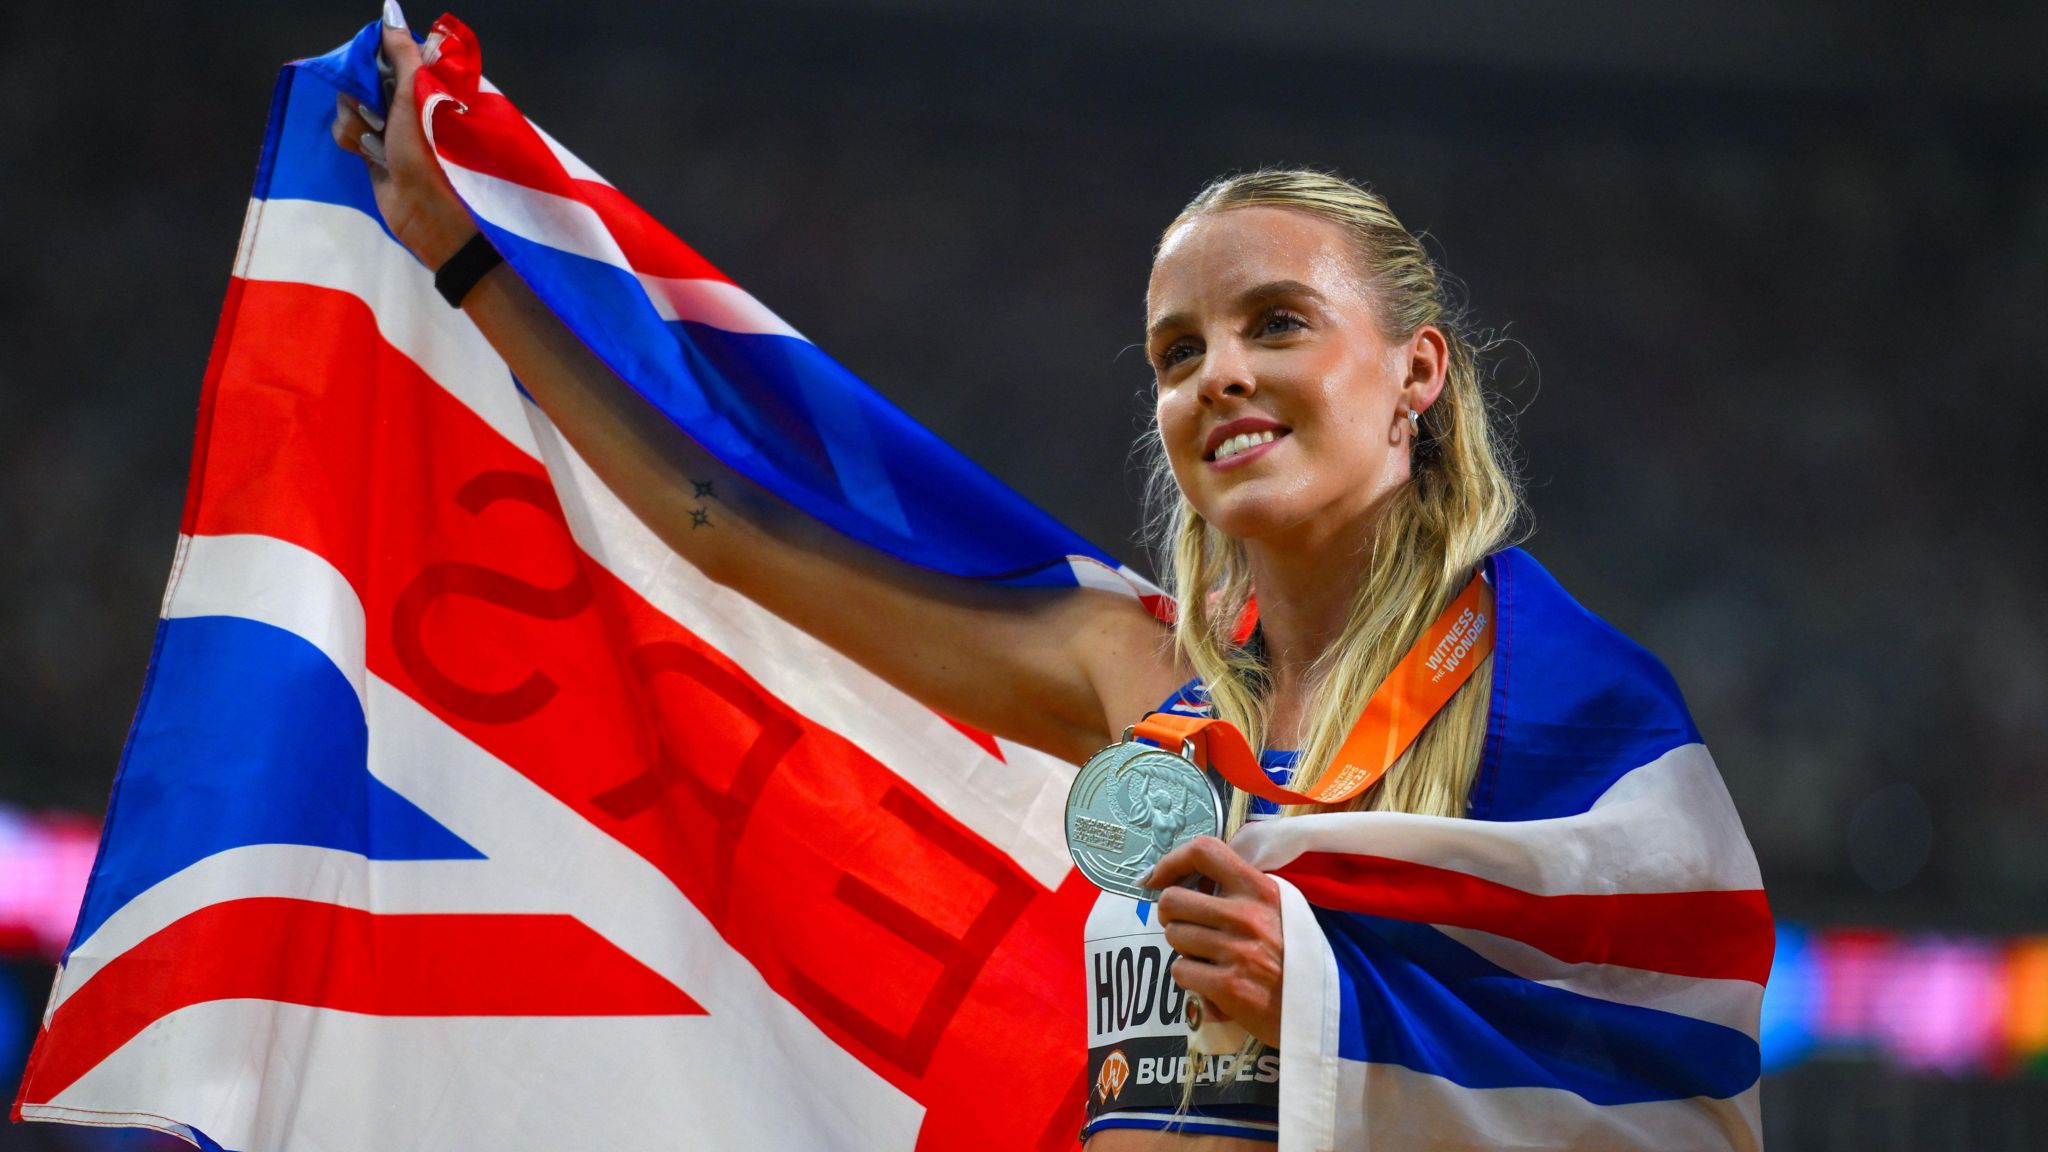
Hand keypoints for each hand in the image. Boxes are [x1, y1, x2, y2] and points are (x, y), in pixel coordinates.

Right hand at [329, 5, 476, 268]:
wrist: (431, 216)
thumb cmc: (433, 152)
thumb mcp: (420, 95)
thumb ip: (404, 52)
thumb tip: (389, 10)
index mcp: (432, 85)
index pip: (393, 53)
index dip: (377, 60)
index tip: (376, 73)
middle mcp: (412, 103)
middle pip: (366, 76)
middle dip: (364, 93)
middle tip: (380, 114)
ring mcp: (391, 127)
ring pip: (351, 102)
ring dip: (357, 120)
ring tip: (378, 142)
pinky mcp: (373, 151)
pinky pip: (346, 130)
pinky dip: (352, 140)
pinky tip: (368, 155)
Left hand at [1143, 835, 1284, 1047]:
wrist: (1323, 1012)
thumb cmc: (1296, 959)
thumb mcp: (1281, 911)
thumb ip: (1241, 893)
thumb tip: (1188, 881)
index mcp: (1261, 889)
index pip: (1205, 851)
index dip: (1171, 861)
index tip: (1156, 878)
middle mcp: (1247, 915)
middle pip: (1172, 900)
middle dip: (1171, 916)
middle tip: (1187, 927)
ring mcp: (1237, 950)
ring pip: (1174, 936)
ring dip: (1183, 949)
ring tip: (1209, 958)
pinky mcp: (1228, 985)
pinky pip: (1180, 971)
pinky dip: (1189, 978)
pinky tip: (1212, 981)